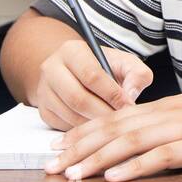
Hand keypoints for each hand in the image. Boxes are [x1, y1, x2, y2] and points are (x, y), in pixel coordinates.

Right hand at [31, 40, 153, 129]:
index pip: (91, 75)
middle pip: (78, 98)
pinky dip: (83, 131)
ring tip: (113, 125)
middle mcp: (52, 69)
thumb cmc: (104, 67)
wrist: (77, 72)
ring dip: (95, 124)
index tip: (128, 105)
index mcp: (72, 51)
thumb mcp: (125, 63)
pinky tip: (98, 128)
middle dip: (103, 113)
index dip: (112, 93)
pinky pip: (63, 126)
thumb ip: (136, 74)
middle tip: (122, 120)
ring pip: (70, 115)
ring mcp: (44, 91)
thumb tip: (130, 95)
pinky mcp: (44, 110)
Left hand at [44, 80, 181, 181]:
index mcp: (165, 108)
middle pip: (114, 130)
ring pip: (130, 142)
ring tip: (72, 174)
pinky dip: (135, 167)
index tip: (58, 148)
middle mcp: (168, 115)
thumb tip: (146, 139)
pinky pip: (161, 156)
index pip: (114, 118)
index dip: (83, 133)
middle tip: (51, 166)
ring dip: (97, 159)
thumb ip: (172, 124)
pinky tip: (115, 177)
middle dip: (79, 148)